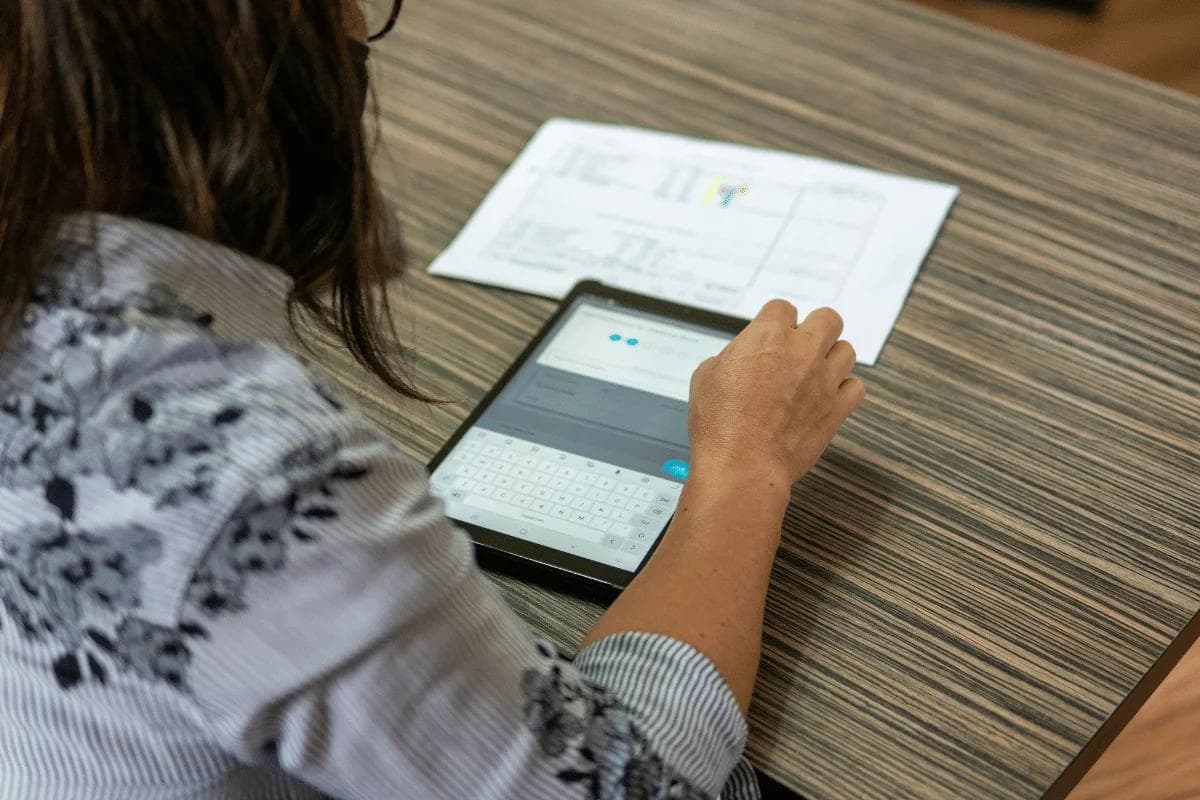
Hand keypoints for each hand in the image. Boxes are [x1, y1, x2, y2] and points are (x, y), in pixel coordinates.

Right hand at [687, 300, 864, 488]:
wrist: (742, 463)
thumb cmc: (720, 423)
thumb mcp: (705, 376)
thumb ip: (731, 358)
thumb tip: (738, 361)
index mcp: (768, 336)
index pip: (783, 308)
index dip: (775, 321)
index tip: (771, 334)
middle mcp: (803, 351)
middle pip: (828, 318)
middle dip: (816, 328)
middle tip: (801, 346)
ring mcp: (824, 379)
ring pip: (847, 351)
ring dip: (832, 357)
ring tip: (815, 373)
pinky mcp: (837, 409)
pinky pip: (856, 387)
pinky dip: (844, 389)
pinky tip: (827, 397)